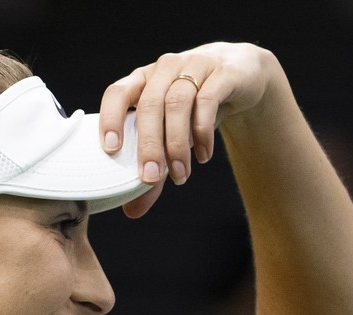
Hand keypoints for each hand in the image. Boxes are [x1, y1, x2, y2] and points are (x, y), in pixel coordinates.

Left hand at [98, 43, 277, 217]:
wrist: (242, 76)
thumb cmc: (196, 107)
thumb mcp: (174, 135)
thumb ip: (155, 168)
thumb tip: (132, 210)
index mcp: (143, 80)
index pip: (117, 93)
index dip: (111, 119)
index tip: (111, 149)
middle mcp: (165, 70)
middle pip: (150, 104)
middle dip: (149, 144)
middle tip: (150, 178)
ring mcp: (194, 66)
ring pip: (178, 103)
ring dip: (177, 143)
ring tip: (182, 175)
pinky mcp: (222, 74)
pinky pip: (208, 100)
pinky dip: (203, 131)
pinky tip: (203, 156)